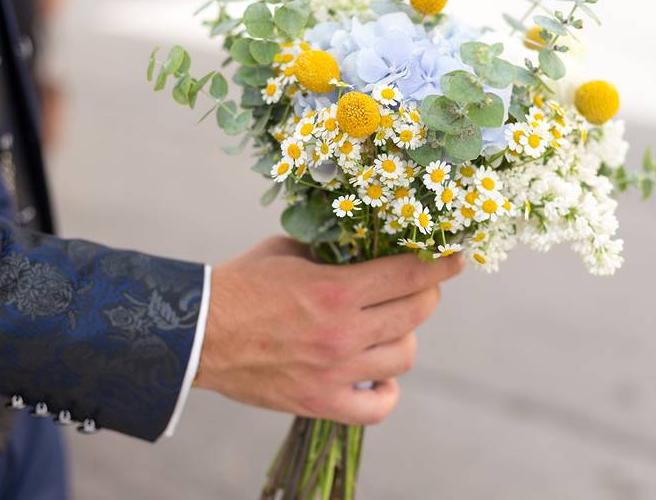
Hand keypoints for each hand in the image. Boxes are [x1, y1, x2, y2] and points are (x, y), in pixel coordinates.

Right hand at [196, 236, 463, 424]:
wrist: (197, 333)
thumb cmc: (242, 283)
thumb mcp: (289, 250)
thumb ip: (332, 251)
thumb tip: (366, 246)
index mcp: (337, 289)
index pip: (411, 275)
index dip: (442, 265)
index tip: (457, 258)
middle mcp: (343, 332)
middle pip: (416, 314)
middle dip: (427, 295)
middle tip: (420, 289)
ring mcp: (336, 371)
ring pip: (404, 357)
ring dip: (404, 338)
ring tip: (388, 329)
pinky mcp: (321, 401)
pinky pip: (378, 408)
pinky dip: (387, 392)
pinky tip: (378, 376)